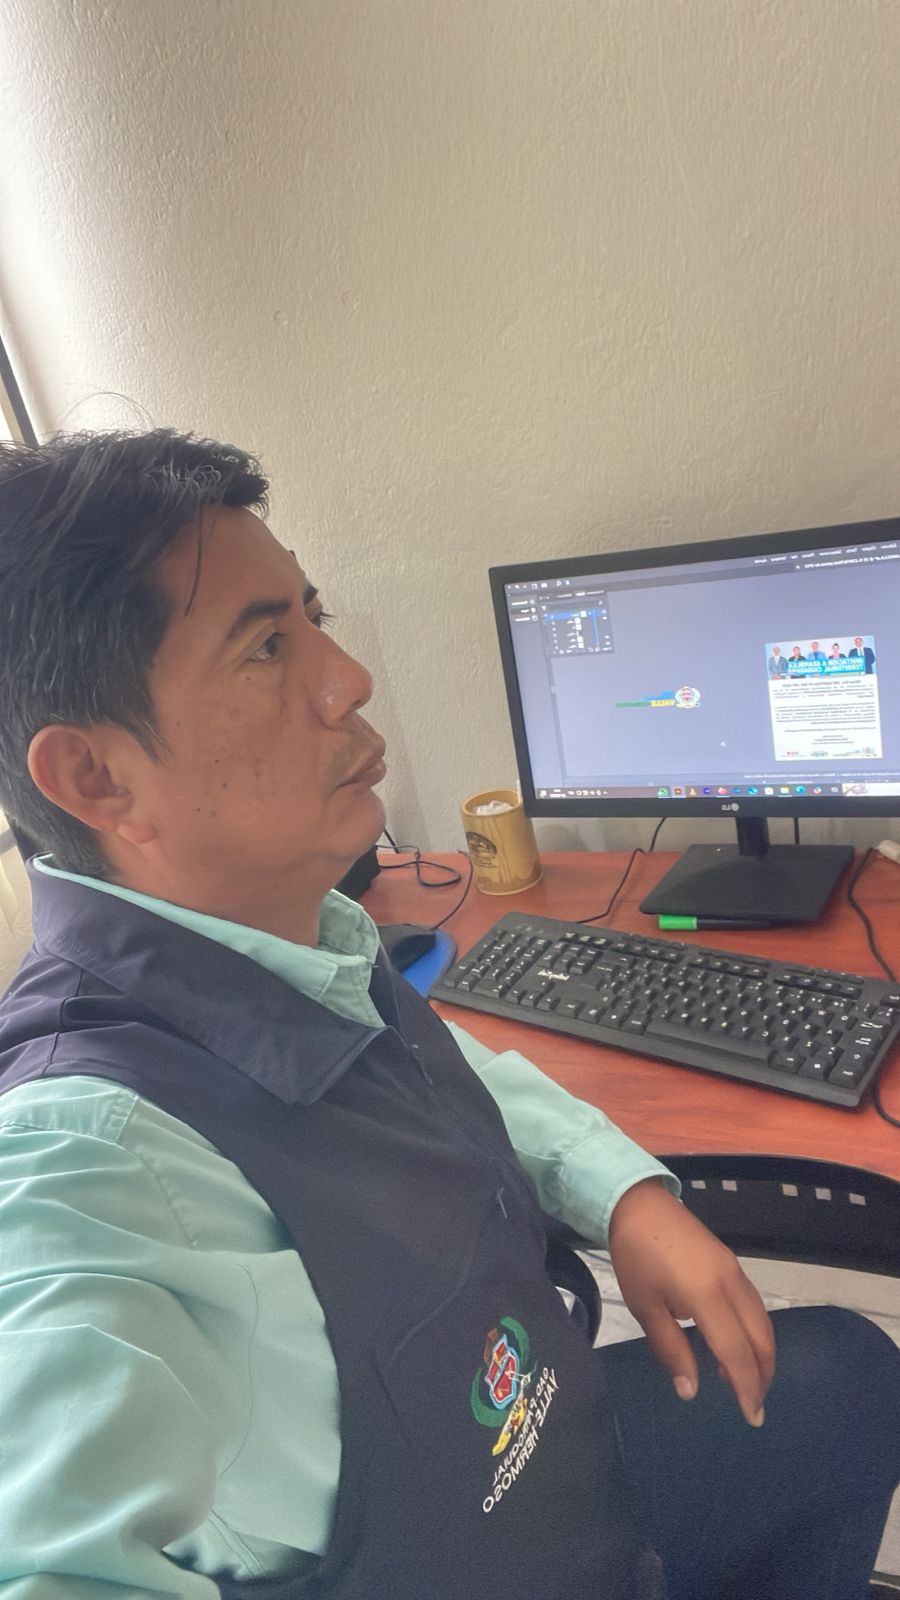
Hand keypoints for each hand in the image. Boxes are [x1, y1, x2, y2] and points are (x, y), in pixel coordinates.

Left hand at [607, 1178, 775, 1426]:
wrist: (639, 1203)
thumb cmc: (636, 1257)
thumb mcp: (645, 1308)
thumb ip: (672, 1350)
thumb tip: (691, 1391)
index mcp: (707, 1296)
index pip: (737, 1353)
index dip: (747, 1388)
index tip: (751, 1417)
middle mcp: (731, 1283)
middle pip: (761, 1338)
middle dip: (762, 1375)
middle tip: (754, 1406)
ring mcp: (735, 1270)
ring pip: (762, 1321)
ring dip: (761, 1355)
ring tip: (745, 1383)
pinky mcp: (732, 1263)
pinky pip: (753, 1305)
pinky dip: (753, 1332)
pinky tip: (736, 1346)